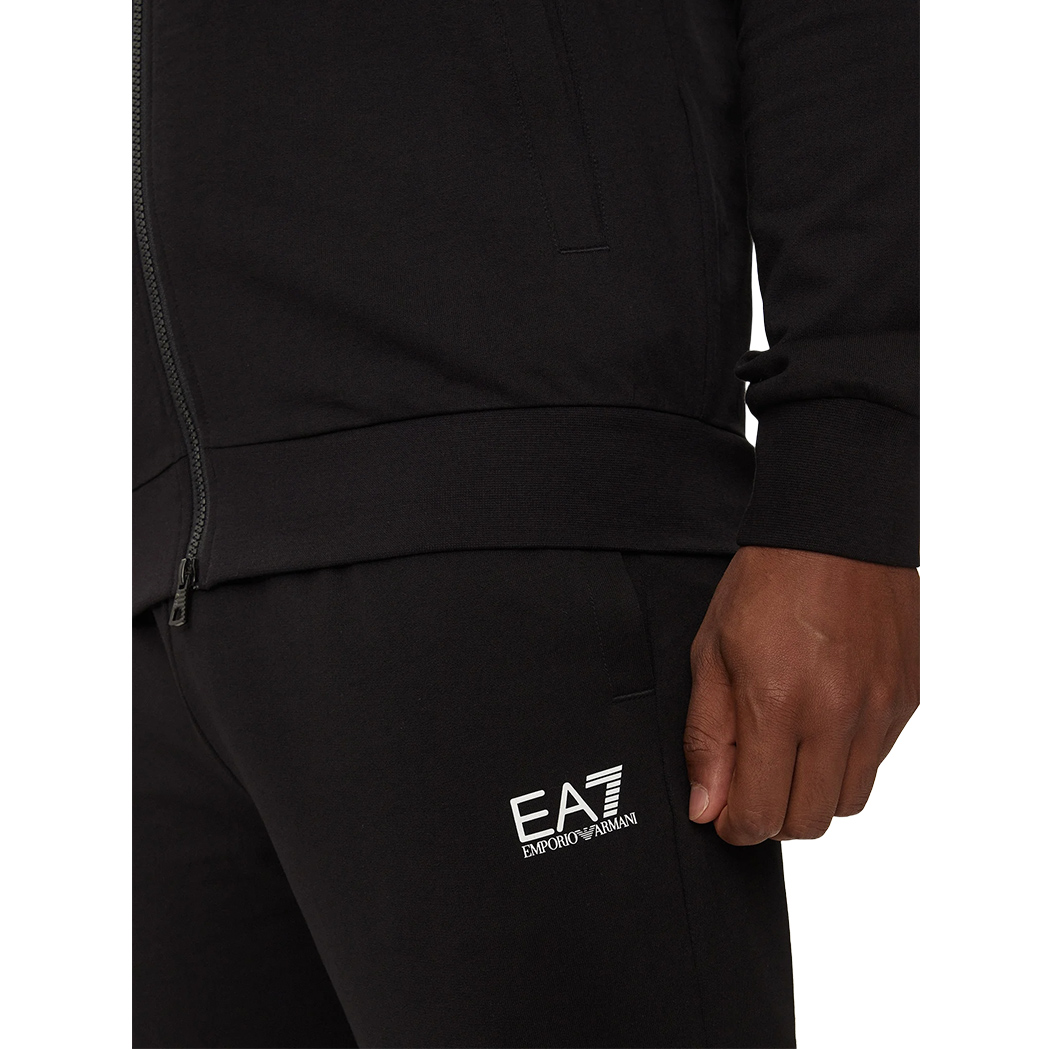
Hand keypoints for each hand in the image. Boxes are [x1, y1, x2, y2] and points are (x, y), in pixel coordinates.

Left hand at [684, 546, 918, 844]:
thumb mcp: (711, 653)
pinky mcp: (904, 702)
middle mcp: (834, 716)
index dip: (734, 826)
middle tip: (751, 787)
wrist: (833, 530)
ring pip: (846, 803)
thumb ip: (707, 736)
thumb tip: (708, 806)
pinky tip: (820, 727)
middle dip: (771, 819)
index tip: (723, 812)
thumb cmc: (764, 583)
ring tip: (786, 757)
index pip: (759, 812)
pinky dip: (844, 765)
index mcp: (776, 704)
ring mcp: (877, 711)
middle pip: (807, 822)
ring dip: (810, 796)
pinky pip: (875, 764)